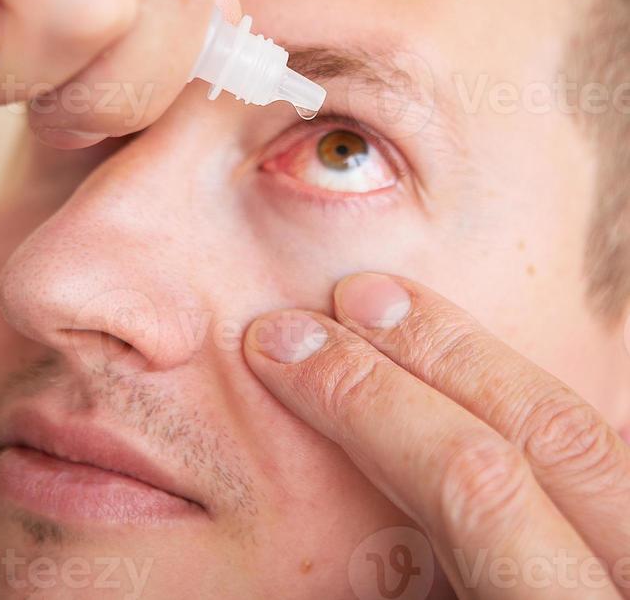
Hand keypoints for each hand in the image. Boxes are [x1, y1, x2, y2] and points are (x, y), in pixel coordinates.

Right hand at [244, 272, 629, 597]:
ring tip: (390, 311)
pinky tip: (464, 373)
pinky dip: (522, 401)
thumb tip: (322, 541)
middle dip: (419, 356)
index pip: (479, 486)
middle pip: (542, 433)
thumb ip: (406, 584)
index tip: (283, 352)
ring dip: (475, 358)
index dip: (368, 401)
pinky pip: (602, 454)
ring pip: (585, 426)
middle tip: (330, 311)